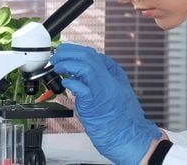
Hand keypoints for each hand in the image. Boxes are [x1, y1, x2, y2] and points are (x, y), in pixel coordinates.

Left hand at [52, 43, 160, 164]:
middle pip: (87, 55)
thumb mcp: (116, 92)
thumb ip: (100, 81)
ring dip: (68, 64)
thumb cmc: (121, 119)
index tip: (64, 53)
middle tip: (57, 58)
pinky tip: (65, 83)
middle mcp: (110, 79)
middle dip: (68, 53)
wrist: (129, 136)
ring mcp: (103, 89)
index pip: (92, 54)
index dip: (75, 50)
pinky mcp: (95, 103)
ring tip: (58, 67)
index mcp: (115, 75)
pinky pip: (82, 87)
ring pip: (85, 66)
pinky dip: (71, 82)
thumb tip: (79, 74)